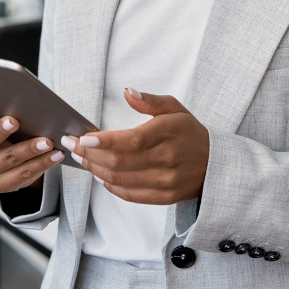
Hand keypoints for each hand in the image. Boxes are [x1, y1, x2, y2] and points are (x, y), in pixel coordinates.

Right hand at [0, 104, 64, 192]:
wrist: (6, 155)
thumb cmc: (3, 128)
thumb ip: (3, 109)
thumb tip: (24, 101)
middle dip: (1, 131)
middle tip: (15, 121)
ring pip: (8, 160)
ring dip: (30, 150)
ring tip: (47, 142)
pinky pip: (22, 175)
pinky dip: (41, 164)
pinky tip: (54, 155)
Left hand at [62, 88, 208, 204]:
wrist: (215, 164)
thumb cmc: (190, 133)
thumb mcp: (175, 108)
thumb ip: (149, 101)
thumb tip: (127, 91)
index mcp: (167, 134)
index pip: (130, 141)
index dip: (103, 141)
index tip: (83, 138)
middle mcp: (166, 159)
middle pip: (119, 162)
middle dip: (90, 154)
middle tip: (72, 146)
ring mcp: (166, 181)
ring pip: (120, 179)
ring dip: (95, 169)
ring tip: (82, 159)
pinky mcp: (164, 197)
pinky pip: (130, 195)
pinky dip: (111, 186)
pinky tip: (100, 175)